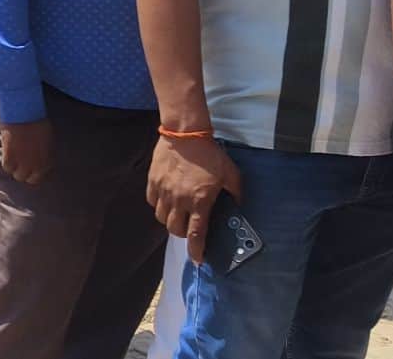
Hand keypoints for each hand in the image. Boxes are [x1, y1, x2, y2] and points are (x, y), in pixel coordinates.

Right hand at [0, 119, 53, 185]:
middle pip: (29, 179)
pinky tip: (8, 154)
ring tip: (14, 159)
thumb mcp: (48, 140)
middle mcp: (37, 166)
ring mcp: (23, 164)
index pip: (42, 176)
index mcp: (48, 161)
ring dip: (16, 168)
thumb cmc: (38, 122)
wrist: (24, 113)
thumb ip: (46, 153)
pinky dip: (7, 162)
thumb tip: (41, 158)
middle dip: (26, 172)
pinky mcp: (10, 159)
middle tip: (22, 163)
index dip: (36, 172)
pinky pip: (7, 168)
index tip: (32, 166)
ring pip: (18, 175)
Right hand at [147, 134, 241, 264]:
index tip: (198, 259)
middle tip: (189, 228)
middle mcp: (179, 200)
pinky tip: (167, 201)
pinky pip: (153, 202)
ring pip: (162, 218)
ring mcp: (164, 191)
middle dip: (182, 234)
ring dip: (170, 220)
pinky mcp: (153, 181)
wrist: (185, 133)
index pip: (195, 234)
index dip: (196, 250)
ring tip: (178, 214)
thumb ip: (236, 192)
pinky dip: (159, 206)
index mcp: (199, 201)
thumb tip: (239, 205)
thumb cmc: (210, 154)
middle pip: (175, 229)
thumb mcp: (231, 173)